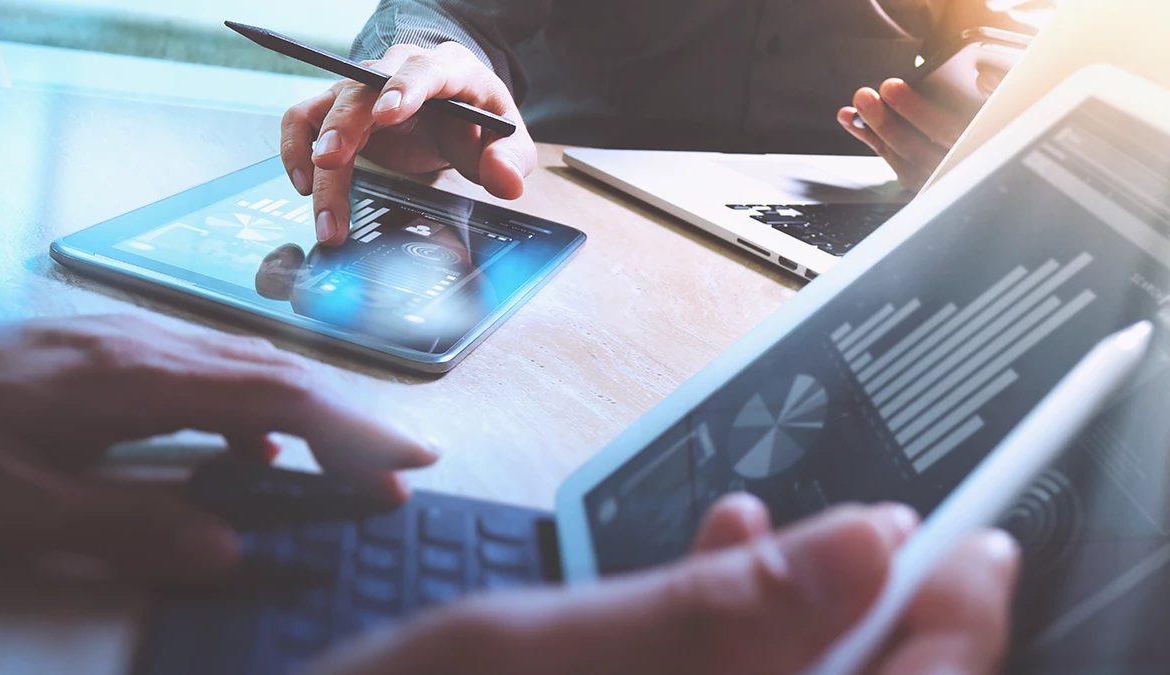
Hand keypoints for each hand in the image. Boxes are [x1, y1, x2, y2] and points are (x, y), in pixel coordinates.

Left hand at [0, 315, 436, 583]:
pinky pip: (202, 367)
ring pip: (241, 362)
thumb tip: (230, 546)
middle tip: (398, 467)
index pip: (275, 394)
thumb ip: (128, 526)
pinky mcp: (97, 348)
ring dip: (305, 408)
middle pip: (274, 369)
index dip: (348, 429)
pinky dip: (249, 402)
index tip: (405, 464)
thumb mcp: (17, 509)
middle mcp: (139, 345)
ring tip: (340, 459)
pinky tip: (246, 436)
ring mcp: (118, 339)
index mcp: (133, 379)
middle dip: (346, 419)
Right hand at [281, 42, 537, 245]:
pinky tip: (303, 184)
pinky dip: (296, 146)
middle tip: (331, 163)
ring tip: (313, 198)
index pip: (424, 71)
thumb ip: (510, 160)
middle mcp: (398, 71)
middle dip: (345, 124)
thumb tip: (506, 182)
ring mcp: (364, 89)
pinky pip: (304, 118)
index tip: (388, 115)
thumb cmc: (479, 123)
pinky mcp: (341, 110)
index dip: (405, 89)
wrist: (456, 113)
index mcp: (448, 70)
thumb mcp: (508, 141)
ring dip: (314, 150)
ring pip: (328, 107)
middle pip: (363, 88)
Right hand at [307, 495, 1018, 674]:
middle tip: (906, 525)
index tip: (975, 544)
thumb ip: (706, 611)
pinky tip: (717, 549)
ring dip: (806, 609)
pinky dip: (734, 626)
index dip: (951, 629)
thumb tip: (865, 543)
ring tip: (794, 523)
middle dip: (881, 611)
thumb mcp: (536, 650)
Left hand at [838, 72, 1002, 190]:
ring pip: (902, 162)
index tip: (890, 87)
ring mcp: (942, 184)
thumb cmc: (1006, 128)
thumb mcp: (1016, 109)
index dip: (914, 110)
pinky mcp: (929, 187)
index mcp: (981, 147)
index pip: (944, 131)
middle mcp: (959, 171)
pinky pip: (898, 167)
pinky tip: (859, 127)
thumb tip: (986, 78)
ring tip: (852, 111)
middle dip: (884, 122)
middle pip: (915, 149)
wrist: (1009, 183)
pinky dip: (877, 145)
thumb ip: (1003, 93)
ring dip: (873, 134)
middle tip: (863, 97)